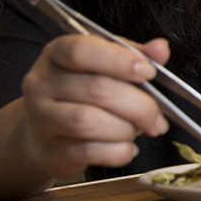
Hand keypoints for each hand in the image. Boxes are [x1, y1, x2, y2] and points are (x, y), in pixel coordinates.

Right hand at [19, 35, 170, 178]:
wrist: (43, 134)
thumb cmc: (80, 92)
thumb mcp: (104, 64)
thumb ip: (133, 55)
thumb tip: (160, 49)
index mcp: (57, 52)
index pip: (82, 51)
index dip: (119, 61)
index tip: (148, 72)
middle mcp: (42, 83)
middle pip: (95, 90)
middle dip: (138, 105)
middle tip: (158, 119)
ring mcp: (40, 118)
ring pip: (87, 122)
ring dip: (125, 129)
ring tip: (138, 131)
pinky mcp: (48, 151)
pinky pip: (86, 151)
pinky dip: (116, 152)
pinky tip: (126, 148)